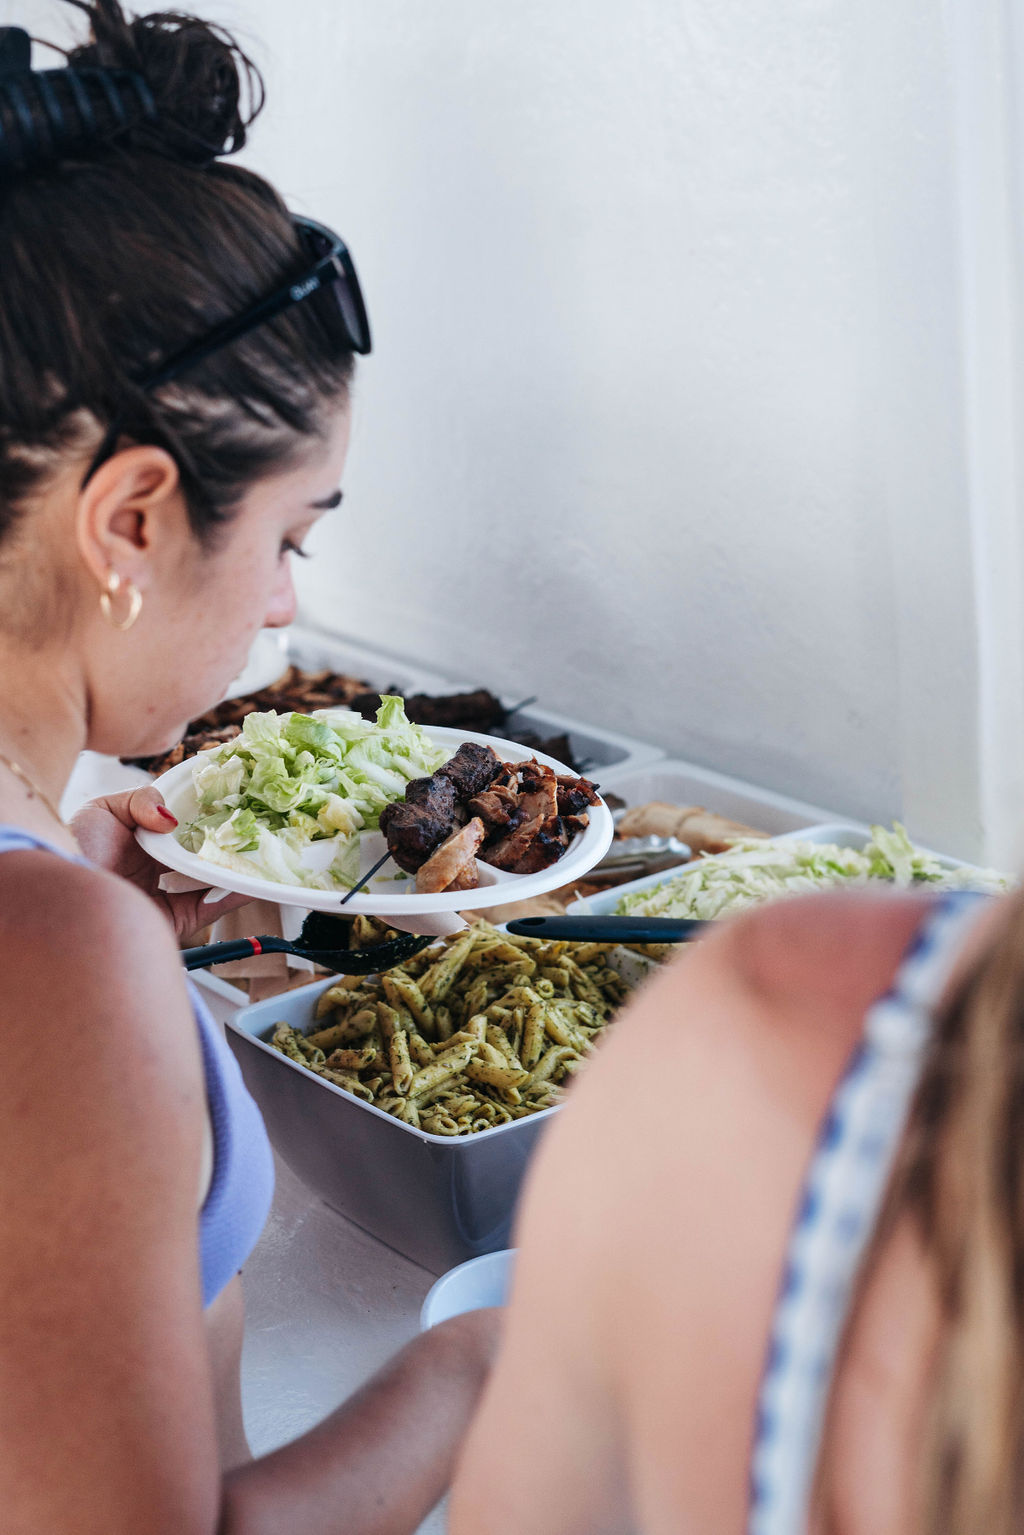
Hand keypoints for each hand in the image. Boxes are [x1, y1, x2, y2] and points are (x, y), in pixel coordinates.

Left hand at [70, 786, 252, 940]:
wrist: (61, 899)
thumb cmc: (70, 852)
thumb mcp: (101, 811)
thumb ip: (141, 800)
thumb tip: (173, 818)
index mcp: (142, 843)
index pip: (185, 825)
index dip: (209, 813)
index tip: (234, 799)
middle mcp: (158, 870)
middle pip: (205, 853)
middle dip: (231, 840)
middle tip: (256, 823)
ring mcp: (169, 896)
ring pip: (215, 881)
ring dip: (240, 866)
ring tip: (263, 849)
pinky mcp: (176, 922)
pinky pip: (213, 907)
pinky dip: (237, 893)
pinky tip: (254, 878)